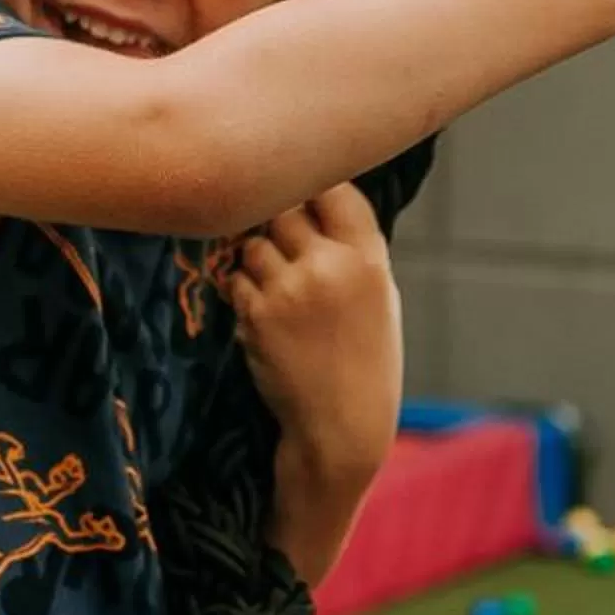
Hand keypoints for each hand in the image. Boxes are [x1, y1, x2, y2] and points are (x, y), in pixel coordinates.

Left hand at [225, 184, 401, 489]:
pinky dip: (244, 294)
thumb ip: (349, 249)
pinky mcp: (257, 314)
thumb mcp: (378, 297)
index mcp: (369, 257)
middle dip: (278, 226)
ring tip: (279, 293)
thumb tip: (307, 198)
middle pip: (284, 208)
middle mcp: (330, 265)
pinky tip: (268, 319)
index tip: (304, 201)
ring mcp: (290, 288)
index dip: (312, 189)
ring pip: (253, 244)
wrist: (343, 426)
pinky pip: (235, 280)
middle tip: (285, 252)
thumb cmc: (364, 361)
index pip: (333, 188)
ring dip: (257, 261)